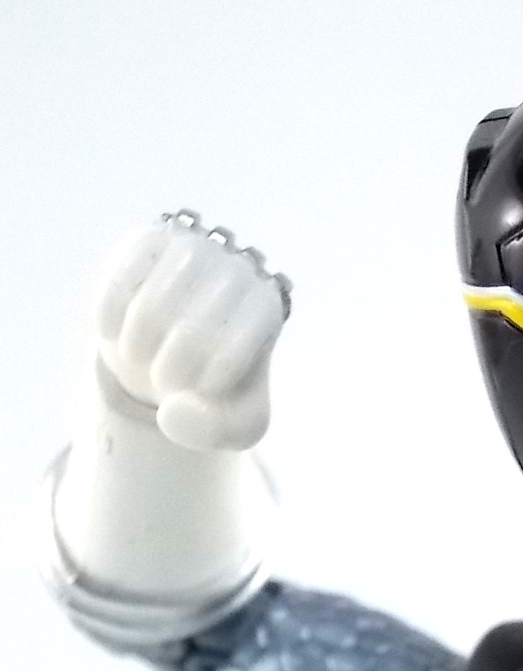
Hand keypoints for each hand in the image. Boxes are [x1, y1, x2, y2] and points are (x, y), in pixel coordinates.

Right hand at [96, 209, 290, 452]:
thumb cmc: (217, 382)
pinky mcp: (147, 240)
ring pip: (149, 310)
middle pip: (188, 336)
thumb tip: (172, 413)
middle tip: (164, 381)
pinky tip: (114, 332)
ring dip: (136, 351)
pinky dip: (110, 323)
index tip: (199, 389)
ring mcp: (191, 247)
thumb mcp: (235, 421)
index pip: (230, 354)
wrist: (181, 342)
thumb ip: (219, 430)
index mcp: (265, 308)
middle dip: (167, 375)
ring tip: (140, 359)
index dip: (201, 386)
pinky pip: (118, 286)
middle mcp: (236, 267)